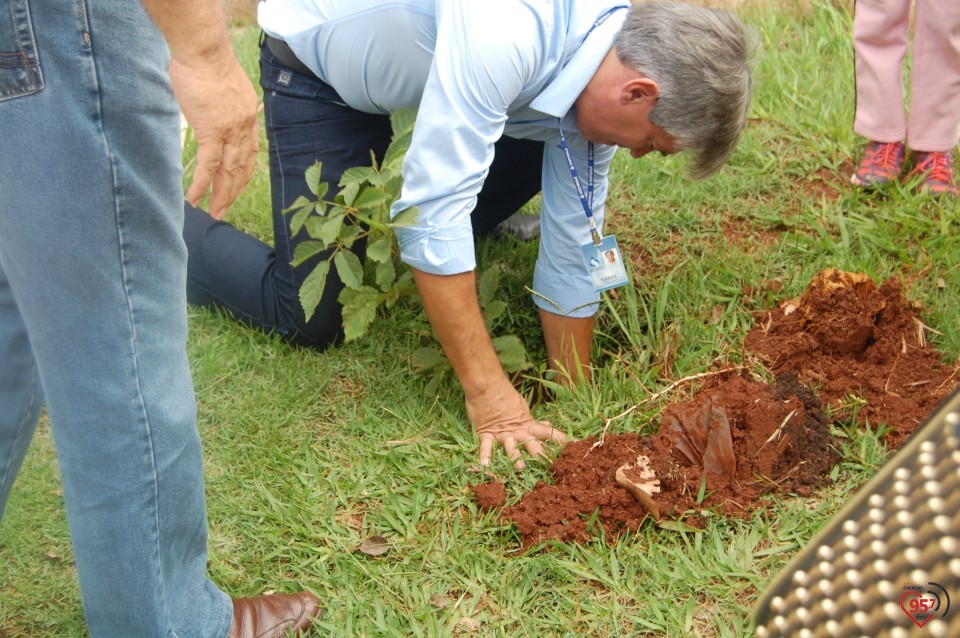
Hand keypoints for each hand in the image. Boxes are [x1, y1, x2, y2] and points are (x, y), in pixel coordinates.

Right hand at [169, 50, 258, 218]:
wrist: (203, 50)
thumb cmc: (206, 63)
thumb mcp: (223, 87)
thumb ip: (222, 106)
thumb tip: (212, 114)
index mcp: (249, 116)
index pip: (250, 153)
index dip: (244, 173)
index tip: (237, 187)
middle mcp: (245, 126)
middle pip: (241, 167)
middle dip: (233, 191)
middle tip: (224, 210)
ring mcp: (230, 130)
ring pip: (228, 170)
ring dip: (221, 194)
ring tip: (215, 212)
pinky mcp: (211, 130)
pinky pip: (208, 164)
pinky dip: (202, 183)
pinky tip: (195, 198)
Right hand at [467, 379, 566, 467]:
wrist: (487, 386)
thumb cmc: (505, 396)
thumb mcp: (523, 410)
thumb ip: (534, 422)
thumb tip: (548, 426)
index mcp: (527, 425)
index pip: (547, 433)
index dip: (560, 439)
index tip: (574, 446)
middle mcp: (517, 431)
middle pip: (531, 444)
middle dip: (542, 455)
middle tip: (551, 465)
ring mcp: (502, 433)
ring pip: (510, 446)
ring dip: (516, 456)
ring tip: (521, 467)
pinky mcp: (486, 433)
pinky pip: (486, 446)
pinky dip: (485, 455)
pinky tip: (485, 465)